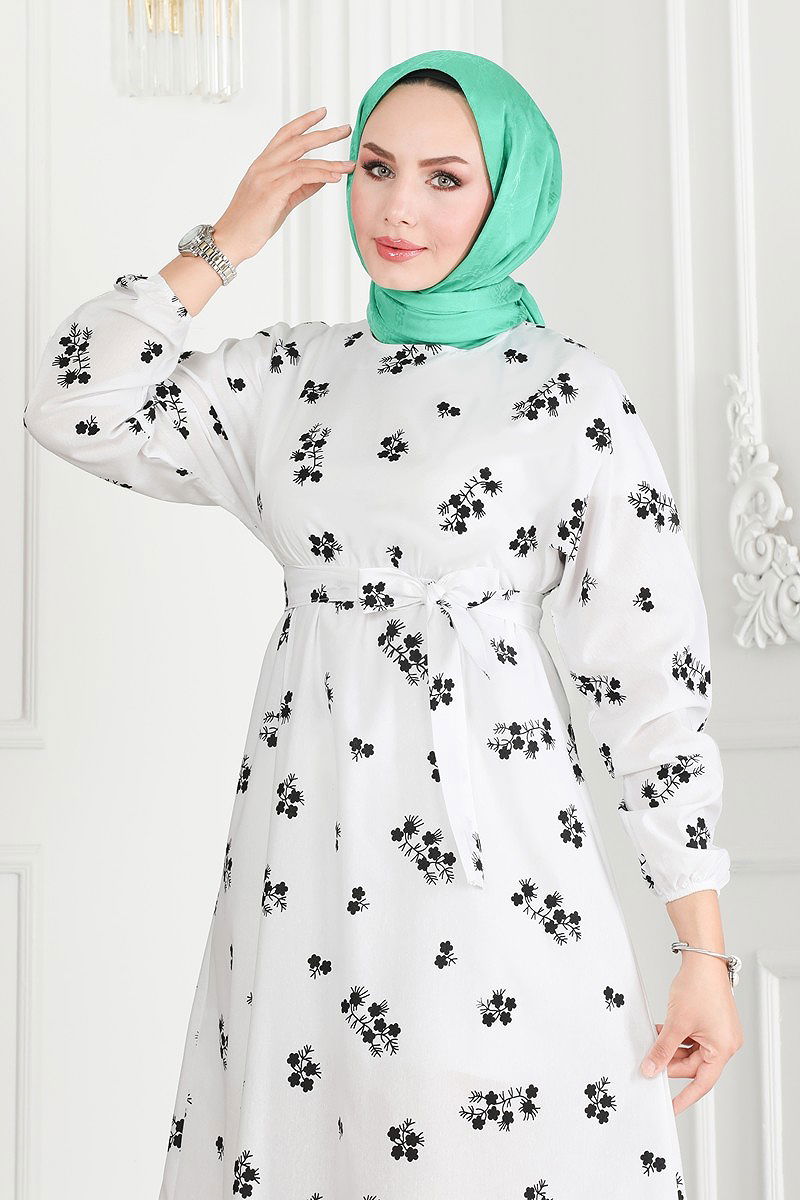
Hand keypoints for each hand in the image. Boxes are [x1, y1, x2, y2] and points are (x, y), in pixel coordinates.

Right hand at [212, 105, 355, 265]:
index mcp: (263, 164)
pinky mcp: (271, 192)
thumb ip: (301, 187)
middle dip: (324, 133)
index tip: (322, 113)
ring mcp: (266, 177)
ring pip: (303, 160)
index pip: (285, 135)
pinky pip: (301, 177)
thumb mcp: (280, 200)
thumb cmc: (252, 223)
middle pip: (297, 141)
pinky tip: (335, 177)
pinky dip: (321, 174)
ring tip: (349, 164)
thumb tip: (322, 178)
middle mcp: (263, 166)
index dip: (304, 122)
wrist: (231, 239)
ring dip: (330, 161)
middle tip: (345, 129)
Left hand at [640, 954, 743, 1114]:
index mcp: (723, 1049)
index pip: (702, 1082)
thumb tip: (650, 1069)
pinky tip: (660, 1032)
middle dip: (671, 1064)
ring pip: (690, 1051)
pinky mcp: (710, 1023)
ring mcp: (718, 1032)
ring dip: (671, 1049)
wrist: (702, 959)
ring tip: (652, 1044)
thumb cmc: (699, 987)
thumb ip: (662, 1050)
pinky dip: (675, 1038)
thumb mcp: (676, 1024)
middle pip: (694, 1065)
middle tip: (649, 1065)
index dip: (685, 1097)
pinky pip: (690, 1038)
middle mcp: (725, 1043)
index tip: (671, 1108)